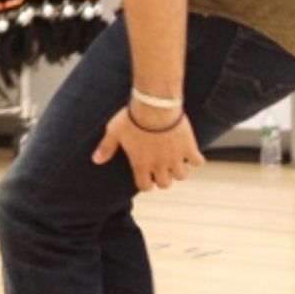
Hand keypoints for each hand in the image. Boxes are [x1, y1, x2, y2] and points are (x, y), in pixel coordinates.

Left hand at [91, 107, 205, 192]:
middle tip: (161, 167)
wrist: (154, 106)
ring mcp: (175, 158)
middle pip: (165, 184)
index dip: (145, 183)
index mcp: (141, 165)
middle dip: (162, 178)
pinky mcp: (189, 148)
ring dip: (178, 170)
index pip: (145, 187)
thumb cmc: (132, 118)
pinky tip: (190, 151)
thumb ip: (106, 148)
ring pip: (181, 176)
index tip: (146, 176)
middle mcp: (159, 165)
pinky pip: (198, 162)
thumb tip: (96, 160)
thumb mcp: (114, 132)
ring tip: (175, 160)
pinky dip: (196, 159)